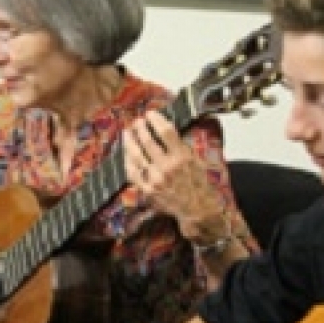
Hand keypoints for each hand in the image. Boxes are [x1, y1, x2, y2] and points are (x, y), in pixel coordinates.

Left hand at [122, 111, 225, 245]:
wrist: (197, 208)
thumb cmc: (197, 183)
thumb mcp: (195, 160)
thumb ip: (179, 145)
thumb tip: (163, 128)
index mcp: (182, 157)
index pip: (165, 131)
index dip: (156, 119)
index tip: (150, 114)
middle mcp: (167, 167)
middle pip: (147, 141)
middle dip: (140, 128)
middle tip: (137, 122)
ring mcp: (155, 179)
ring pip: (136, 155)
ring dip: (129, 141)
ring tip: (127, 133)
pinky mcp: (147, 189)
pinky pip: (132, 171)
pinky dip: (127, 160)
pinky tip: (126, 153)